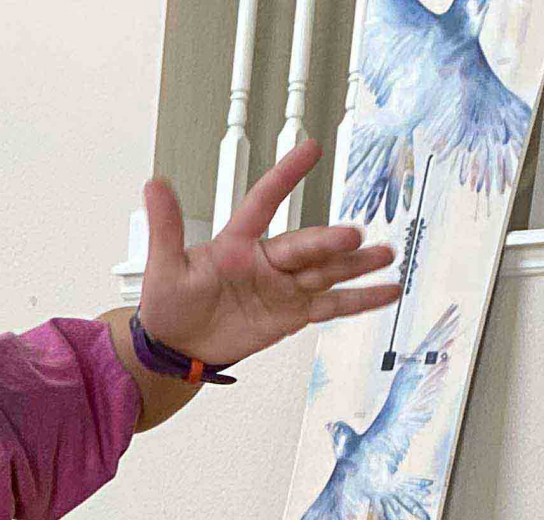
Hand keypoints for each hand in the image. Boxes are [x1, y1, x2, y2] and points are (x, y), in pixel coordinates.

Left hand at [136, 141, 399, 368]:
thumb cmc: (169, 303)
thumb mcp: (163, 266)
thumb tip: (154, 185)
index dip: (285, 177)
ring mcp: (284, 286)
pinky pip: (332, 305)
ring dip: (356, 264)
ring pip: (327, 271)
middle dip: (328, 241)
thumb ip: (165, 227)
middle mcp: (267, 260)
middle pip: (304, 246)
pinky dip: (360, 299)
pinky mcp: (294, 313)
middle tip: (351, 236)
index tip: (310, 149)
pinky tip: (388, 290)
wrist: (177, 345)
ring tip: (385, 254)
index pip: (264, 203)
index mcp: (237, 243)